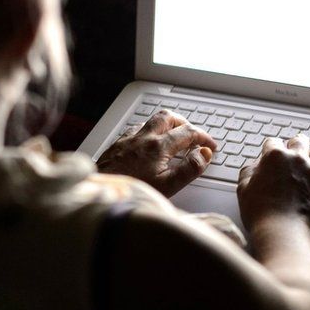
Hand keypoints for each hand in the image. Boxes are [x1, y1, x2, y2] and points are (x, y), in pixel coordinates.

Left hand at [96, 109, 216, 196]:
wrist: (99, 192)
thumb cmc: (132, 191)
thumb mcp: (168, 186)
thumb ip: (189, 169)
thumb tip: (203, 154)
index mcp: (158, 146)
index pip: (188, 132)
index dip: (203, 137)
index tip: (210, 146)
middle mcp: (143, 138)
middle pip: (168, 117)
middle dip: (184, 123)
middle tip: (193, 136)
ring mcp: (128, 140)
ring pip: (150, 121)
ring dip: (165, 126)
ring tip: (173, 137)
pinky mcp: (116, 145)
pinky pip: (135, 130)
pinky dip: (147, 132)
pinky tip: (147, 144)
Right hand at [237, 134, 309, 232]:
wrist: (283, 232)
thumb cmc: (262, 214)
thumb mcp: (244, 189)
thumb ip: (249, 171)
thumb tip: (255, 167)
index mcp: (275, 156)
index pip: (273, 142)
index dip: (270, 149)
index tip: (270, 154)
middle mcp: (297, 159)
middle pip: (299, 141)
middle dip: (294, 145)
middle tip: (292, 152)